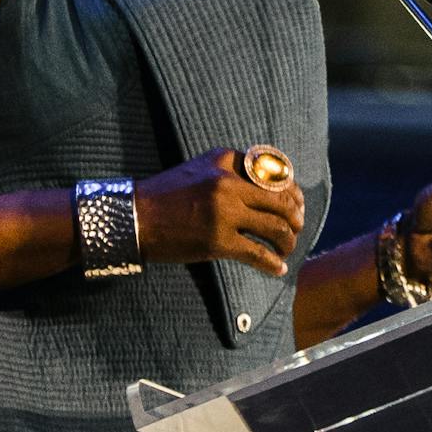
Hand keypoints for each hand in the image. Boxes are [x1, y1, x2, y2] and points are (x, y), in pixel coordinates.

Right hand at [133, 148, 304, 276]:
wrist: (134, 217)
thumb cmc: (167, 194)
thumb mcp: (200, 168)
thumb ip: (232, 169)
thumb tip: (270, 183)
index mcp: (225, 162)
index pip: (274, 174)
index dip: (292, 192)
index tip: (296, 204)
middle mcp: (228, 184)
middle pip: (280, 201)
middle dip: (295, 217)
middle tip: (297, 228)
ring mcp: (224, 213)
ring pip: (274, 228)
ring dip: (287, 241)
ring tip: (286, 248)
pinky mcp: (217, 241)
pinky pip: (257, 253)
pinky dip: (272, 263)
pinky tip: (278, 268)